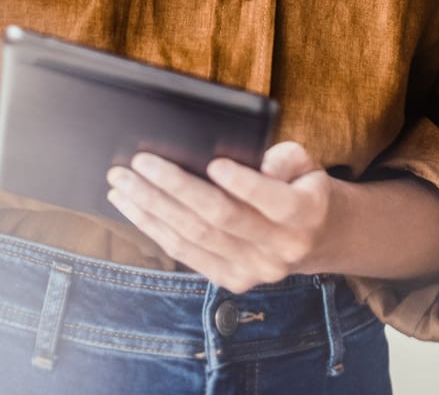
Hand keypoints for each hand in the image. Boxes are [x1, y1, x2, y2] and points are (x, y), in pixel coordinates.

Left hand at [106, 141, 335, 291]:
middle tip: (140, 161)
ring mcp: (253, 270)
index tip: (213, 163)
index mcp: (304, 215)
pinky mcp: (231, 280)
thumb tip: (257, 162)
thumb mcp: (307, 165)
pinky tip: (131, 206)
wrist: (317, 238)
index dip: (243, 184)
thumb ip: (286, 158)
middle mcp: (279, 250)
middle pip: (220, 217)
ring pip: (195, 237)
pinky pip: (186, 253)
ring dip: (152, 207)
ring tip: (122, 181)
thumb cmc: (301, 187)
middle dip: (175, 187)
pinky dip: (154, 228)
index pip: (272, 201)